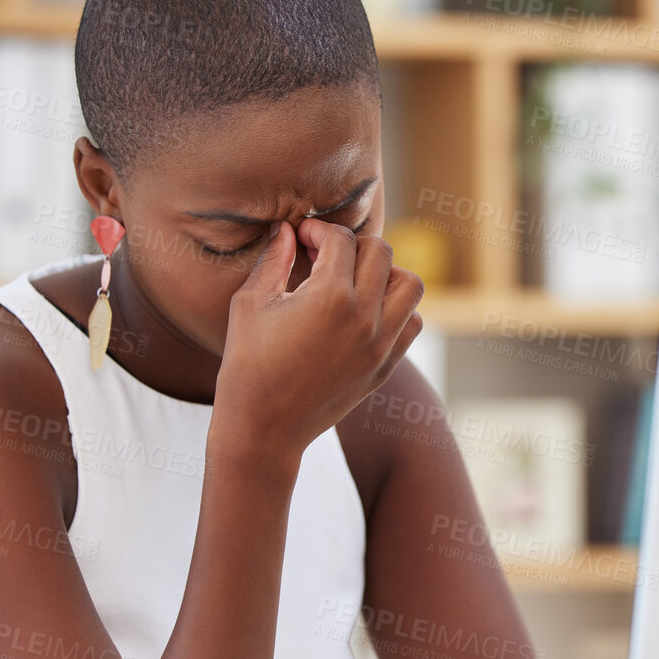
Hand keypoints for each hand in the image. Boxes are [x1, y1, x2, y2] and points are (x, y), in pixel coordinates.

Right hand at [215, 218, 422, 456]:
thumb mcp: (251, 304)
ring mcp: (381, 345)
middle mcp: (365, 317)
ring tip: (354, 280)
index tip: (301, 237)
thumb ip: (273, 259)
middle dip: (352, 244)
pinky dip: (397, 309)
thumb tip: (285, 230)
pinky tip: (365, 312)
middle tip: (324, 255)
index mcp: (331, 296)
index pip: (342, 239)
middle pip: (381, 252)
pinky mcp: (385, 367)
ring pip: (409, 285)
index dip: (318, 229)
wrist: (264, 429)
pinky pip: (411, 323)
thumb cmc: (247, 364)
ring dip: (385, 272)